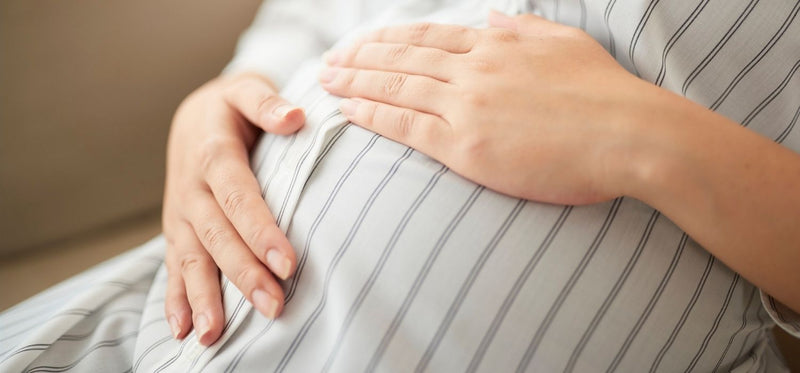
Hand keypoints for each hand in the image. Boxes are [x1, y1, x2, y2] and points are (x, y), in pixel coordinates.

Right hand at [163, 72, 302, 344]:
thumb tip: (295, 117)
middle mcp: (191, 188)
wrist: (195, 115)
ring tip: (214, 334)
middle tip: (272, 306)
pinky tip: (183, 328)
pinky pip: (172, 266)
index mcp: (212, 154)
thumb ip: (267, 102)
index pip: (239, 196)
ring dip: (203, 297)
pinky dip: (175, 298)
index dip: (260, 230)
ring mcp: (179, 212)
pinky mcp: (177, 229)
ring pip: (190, 258)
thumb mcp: (246, 89)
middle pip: (216, 235)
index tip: (286, 262)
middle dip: (243, 274)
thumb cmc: (231, 106)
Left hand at [319, 12, 656, 204]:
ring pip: (396, 88)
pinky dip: (372, 115)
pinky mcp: (465, 146)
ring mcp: (466, 106)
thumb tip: (493, 16)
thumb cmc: (607, 92)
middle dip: (360, 58)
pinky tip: (347, 110)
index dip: (388, 39)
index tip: (362, 43)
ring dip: (356, 82)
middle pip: (402, 59)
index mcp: (496, 44)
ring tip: (327, 82)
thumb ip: (523, 28)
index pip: (427, 38)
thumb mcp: (565, 42)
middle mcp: (474, 69)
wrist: (630, 135)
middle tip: (328, 61)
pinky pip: (405, 126)